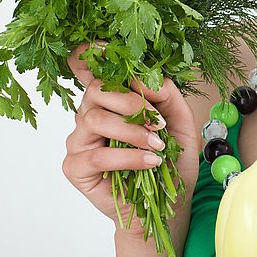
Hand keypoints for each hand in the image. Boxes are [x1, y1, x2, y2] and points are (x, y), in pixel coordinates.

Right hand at [61, 40, 201, 237]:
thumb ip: (169, 97)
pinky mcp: (75, 168)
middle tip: (158, 121)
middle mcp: (89, 115)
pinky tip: (150, 162)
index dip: (93, 54)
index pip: (93, 70)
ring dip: (131, 130)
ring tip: (157, 144)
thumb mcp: (181, 126)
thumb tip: (149, 80)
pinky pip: (96, 155)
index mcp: (111, 101)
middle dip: (130, 101)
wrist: (165, 210)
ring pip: (93, 119)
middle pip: (97, 91)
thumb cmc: (169, 165)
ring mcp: (78, 141)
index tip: (105, 46)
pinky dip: (127, 156)